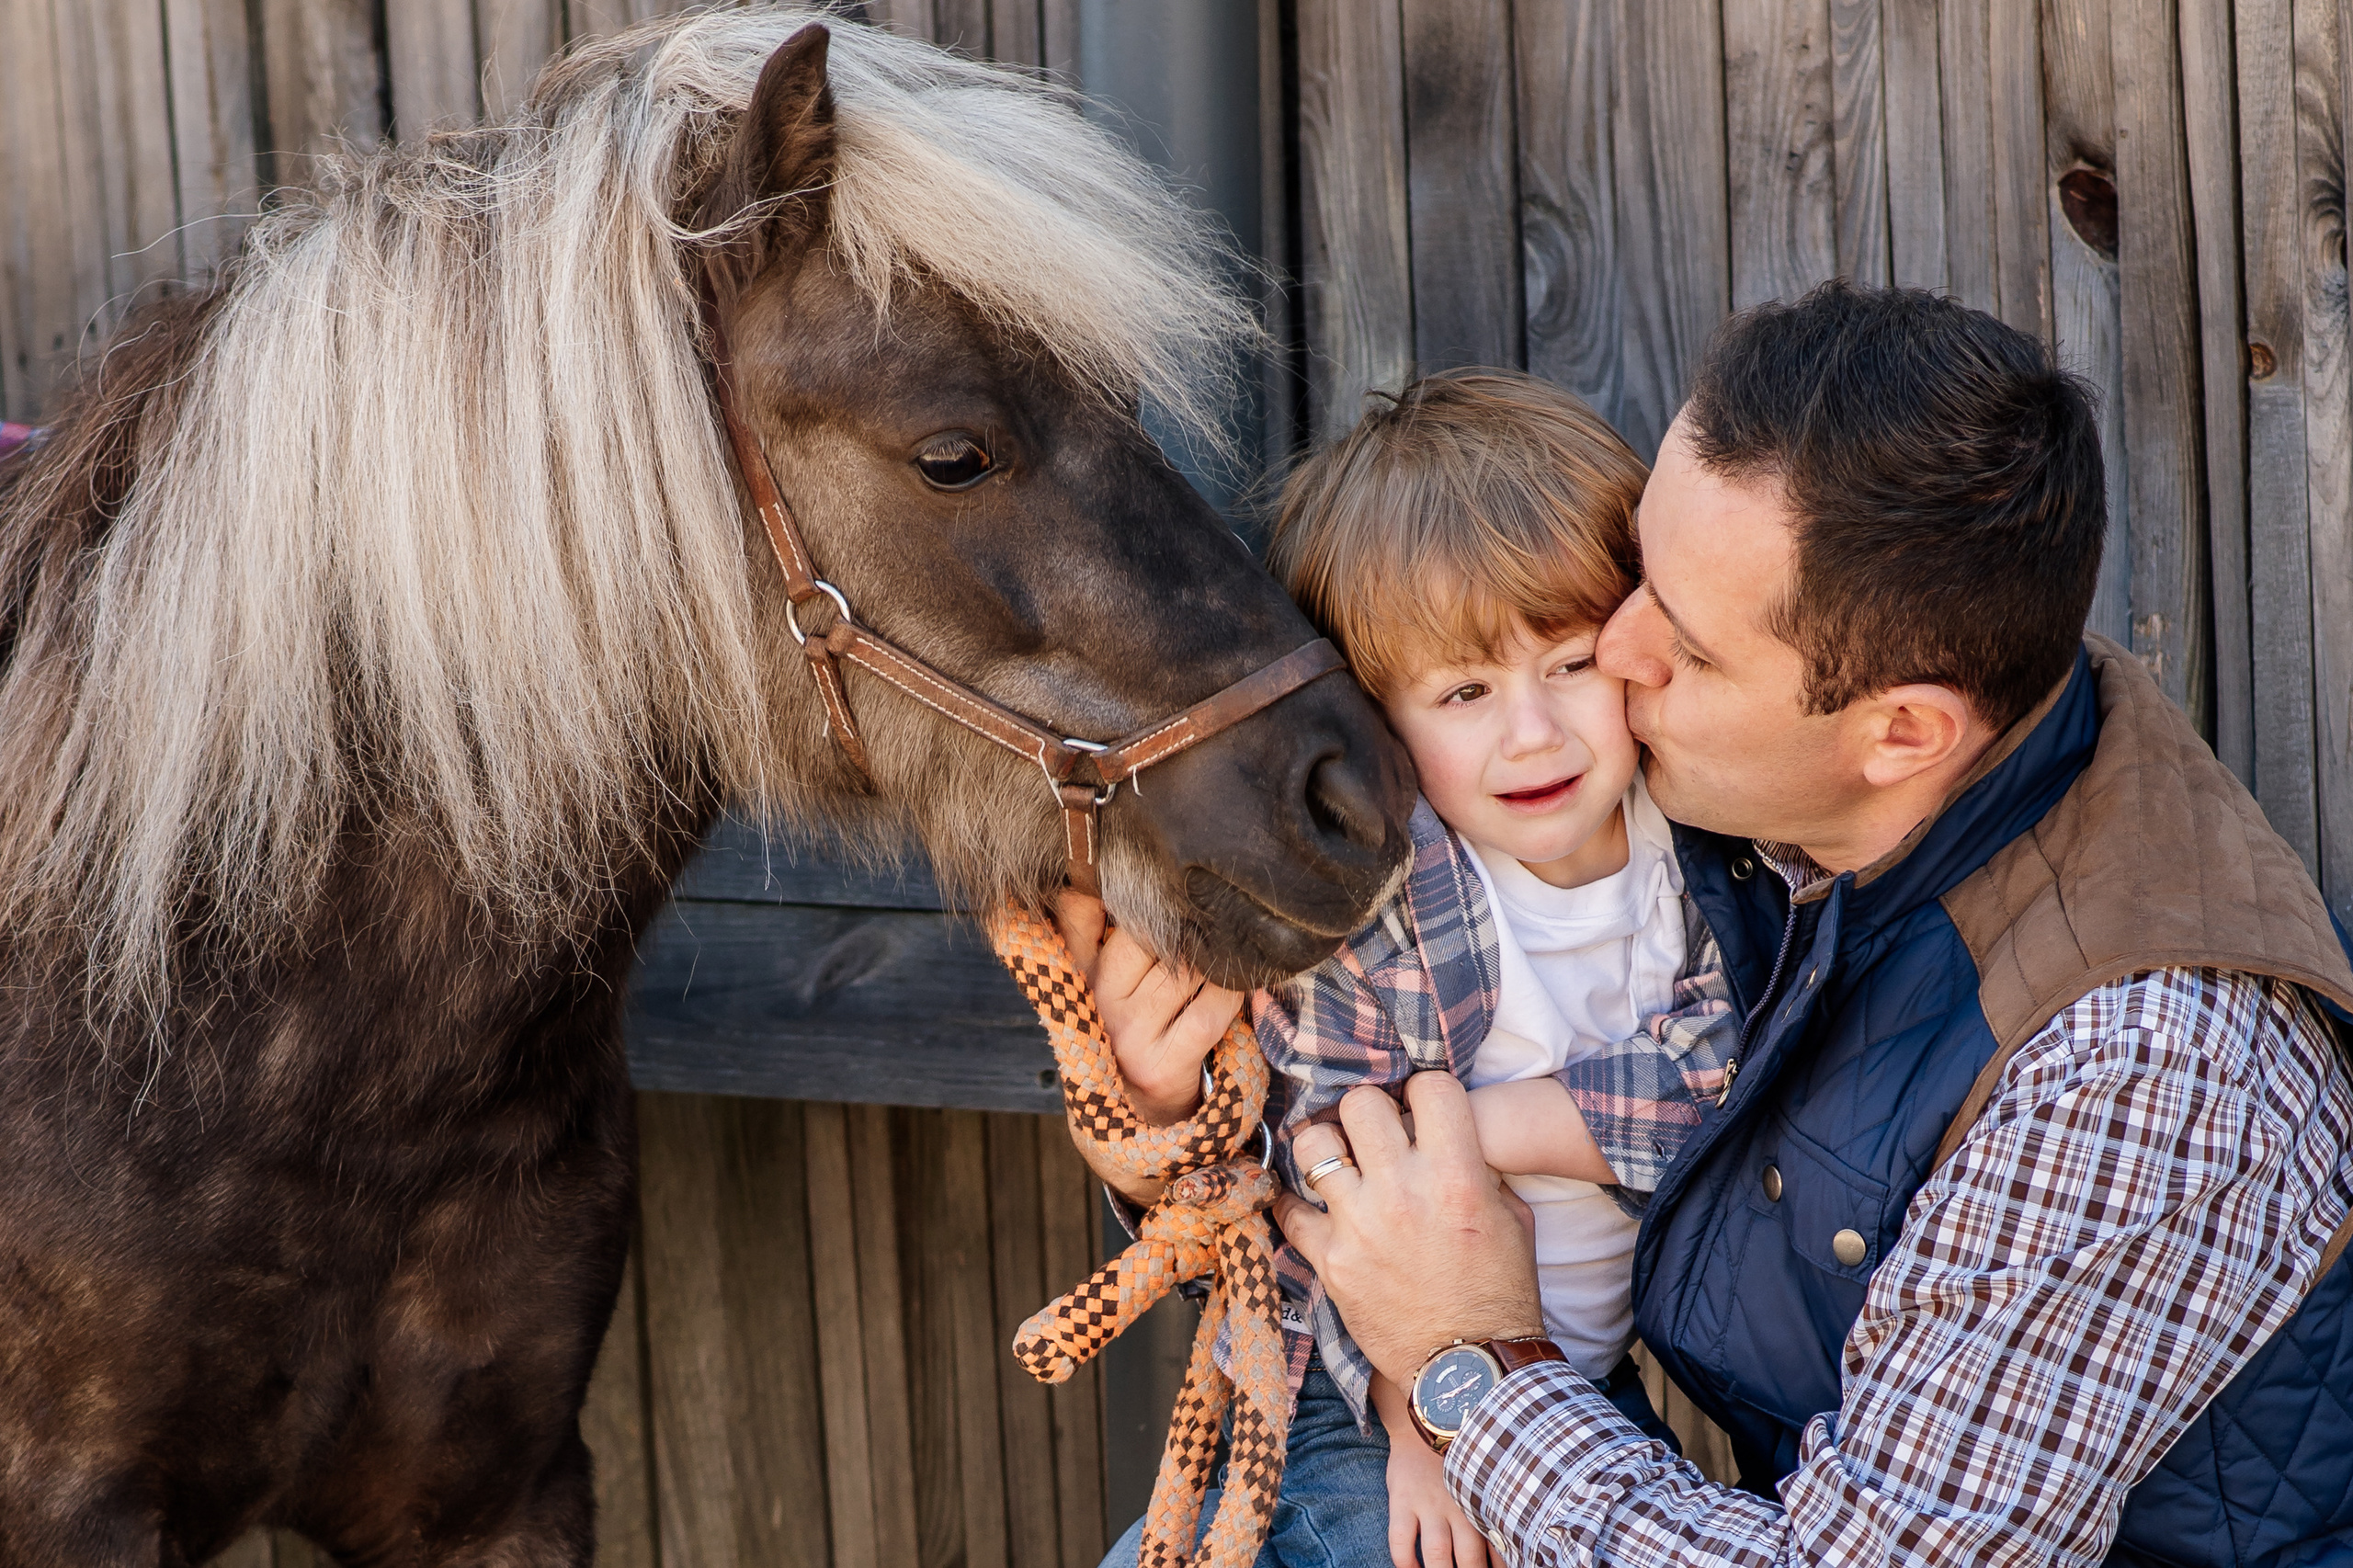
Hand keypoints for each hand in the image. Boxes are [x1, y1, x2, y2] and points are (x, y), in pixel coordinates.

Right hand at [1051, 891, 1242, 1126]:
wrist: (1141, 1114)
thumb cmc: (1133, 1026)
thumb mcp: (1102, 975)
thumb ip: (1090, 922)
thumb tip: (1099, 869)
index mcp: (1077, 971)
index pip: (1078, 910)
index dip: (1113, 883)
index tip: (1154, 863)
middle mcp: (1097, 1001)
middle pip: (1148, 933)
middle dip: (1186, 917)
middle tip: (1214, 905)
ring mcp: (1129, 1035)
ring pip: (1185, 969)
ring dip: (1217, 953)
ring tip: (1233, 942)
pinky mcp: (1164, 1065)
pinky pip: (1210, 1010)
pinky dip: (1233, 990)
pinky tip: (1243, 981)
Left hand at [1275, 1073, 1542, 1386]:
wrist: (1469, 1371)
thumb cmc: (1499, 1294)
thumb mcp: (1513, 1219)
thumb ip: (1480, 1169)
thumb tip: (1449, 1134)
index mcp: (1456, 1176)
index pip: (1429, 1085)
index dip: (1426, 1092)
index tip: (1422, 1110)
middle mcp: (1402, 1192)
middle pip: (1360, 1102)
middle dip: (1370, 1112)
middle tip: (1376, 1135)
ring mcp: (1358, 1225)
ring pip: (1312, 1144)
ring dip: (1326, 1149)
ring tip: (1340, 1165)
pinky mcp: (1329, 1261)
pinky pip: (1288, 1208)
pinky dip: (1296, 1205)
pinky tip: (1314, 1209)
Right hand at [1386, 1424, 1491, 1567]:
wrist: (1425, 1425)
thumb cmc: (1459, 1462)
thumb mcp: (1482, 1484)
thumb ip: (1492, 1515)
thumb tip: (1512, 1550)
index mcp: (1483, 1505)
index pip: (1498, 1552)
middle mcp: (1459, 1508)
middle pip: (1469, 1559)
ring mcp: (1429, 1505)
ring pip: (1436, 1553)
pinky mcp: (1402, 1500)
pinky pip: (1401, 1540)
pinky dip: (1405, 1562)